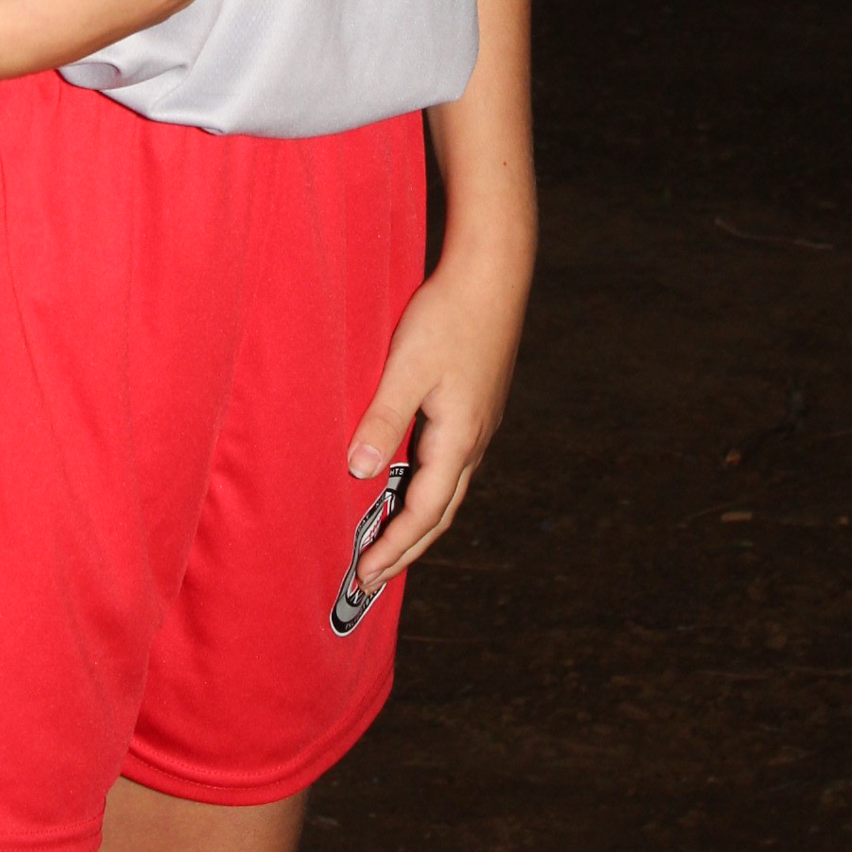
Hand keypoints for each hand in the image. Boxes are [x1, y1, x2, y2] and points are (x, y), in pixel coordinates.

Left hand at [347, 239, 533, 592]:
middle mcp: (474, 441)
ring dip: (416, 521)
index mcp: (459, 439)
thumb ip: (382, 420)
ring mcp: (478, 424)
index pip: (423, 513)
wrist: (493, 273)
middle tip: (370, 577)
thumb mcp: (406, 368)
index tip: (363, 575)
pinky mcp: (475, 406)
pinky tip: (405, 481)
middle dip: (405, 549)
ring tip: (386, 541)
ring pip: (446, 490)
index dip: (392, 548)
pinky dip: (425, 489)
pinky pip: (448, 465)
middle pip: (439, 513)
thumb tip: (358, 473)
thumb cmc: (447, 316)